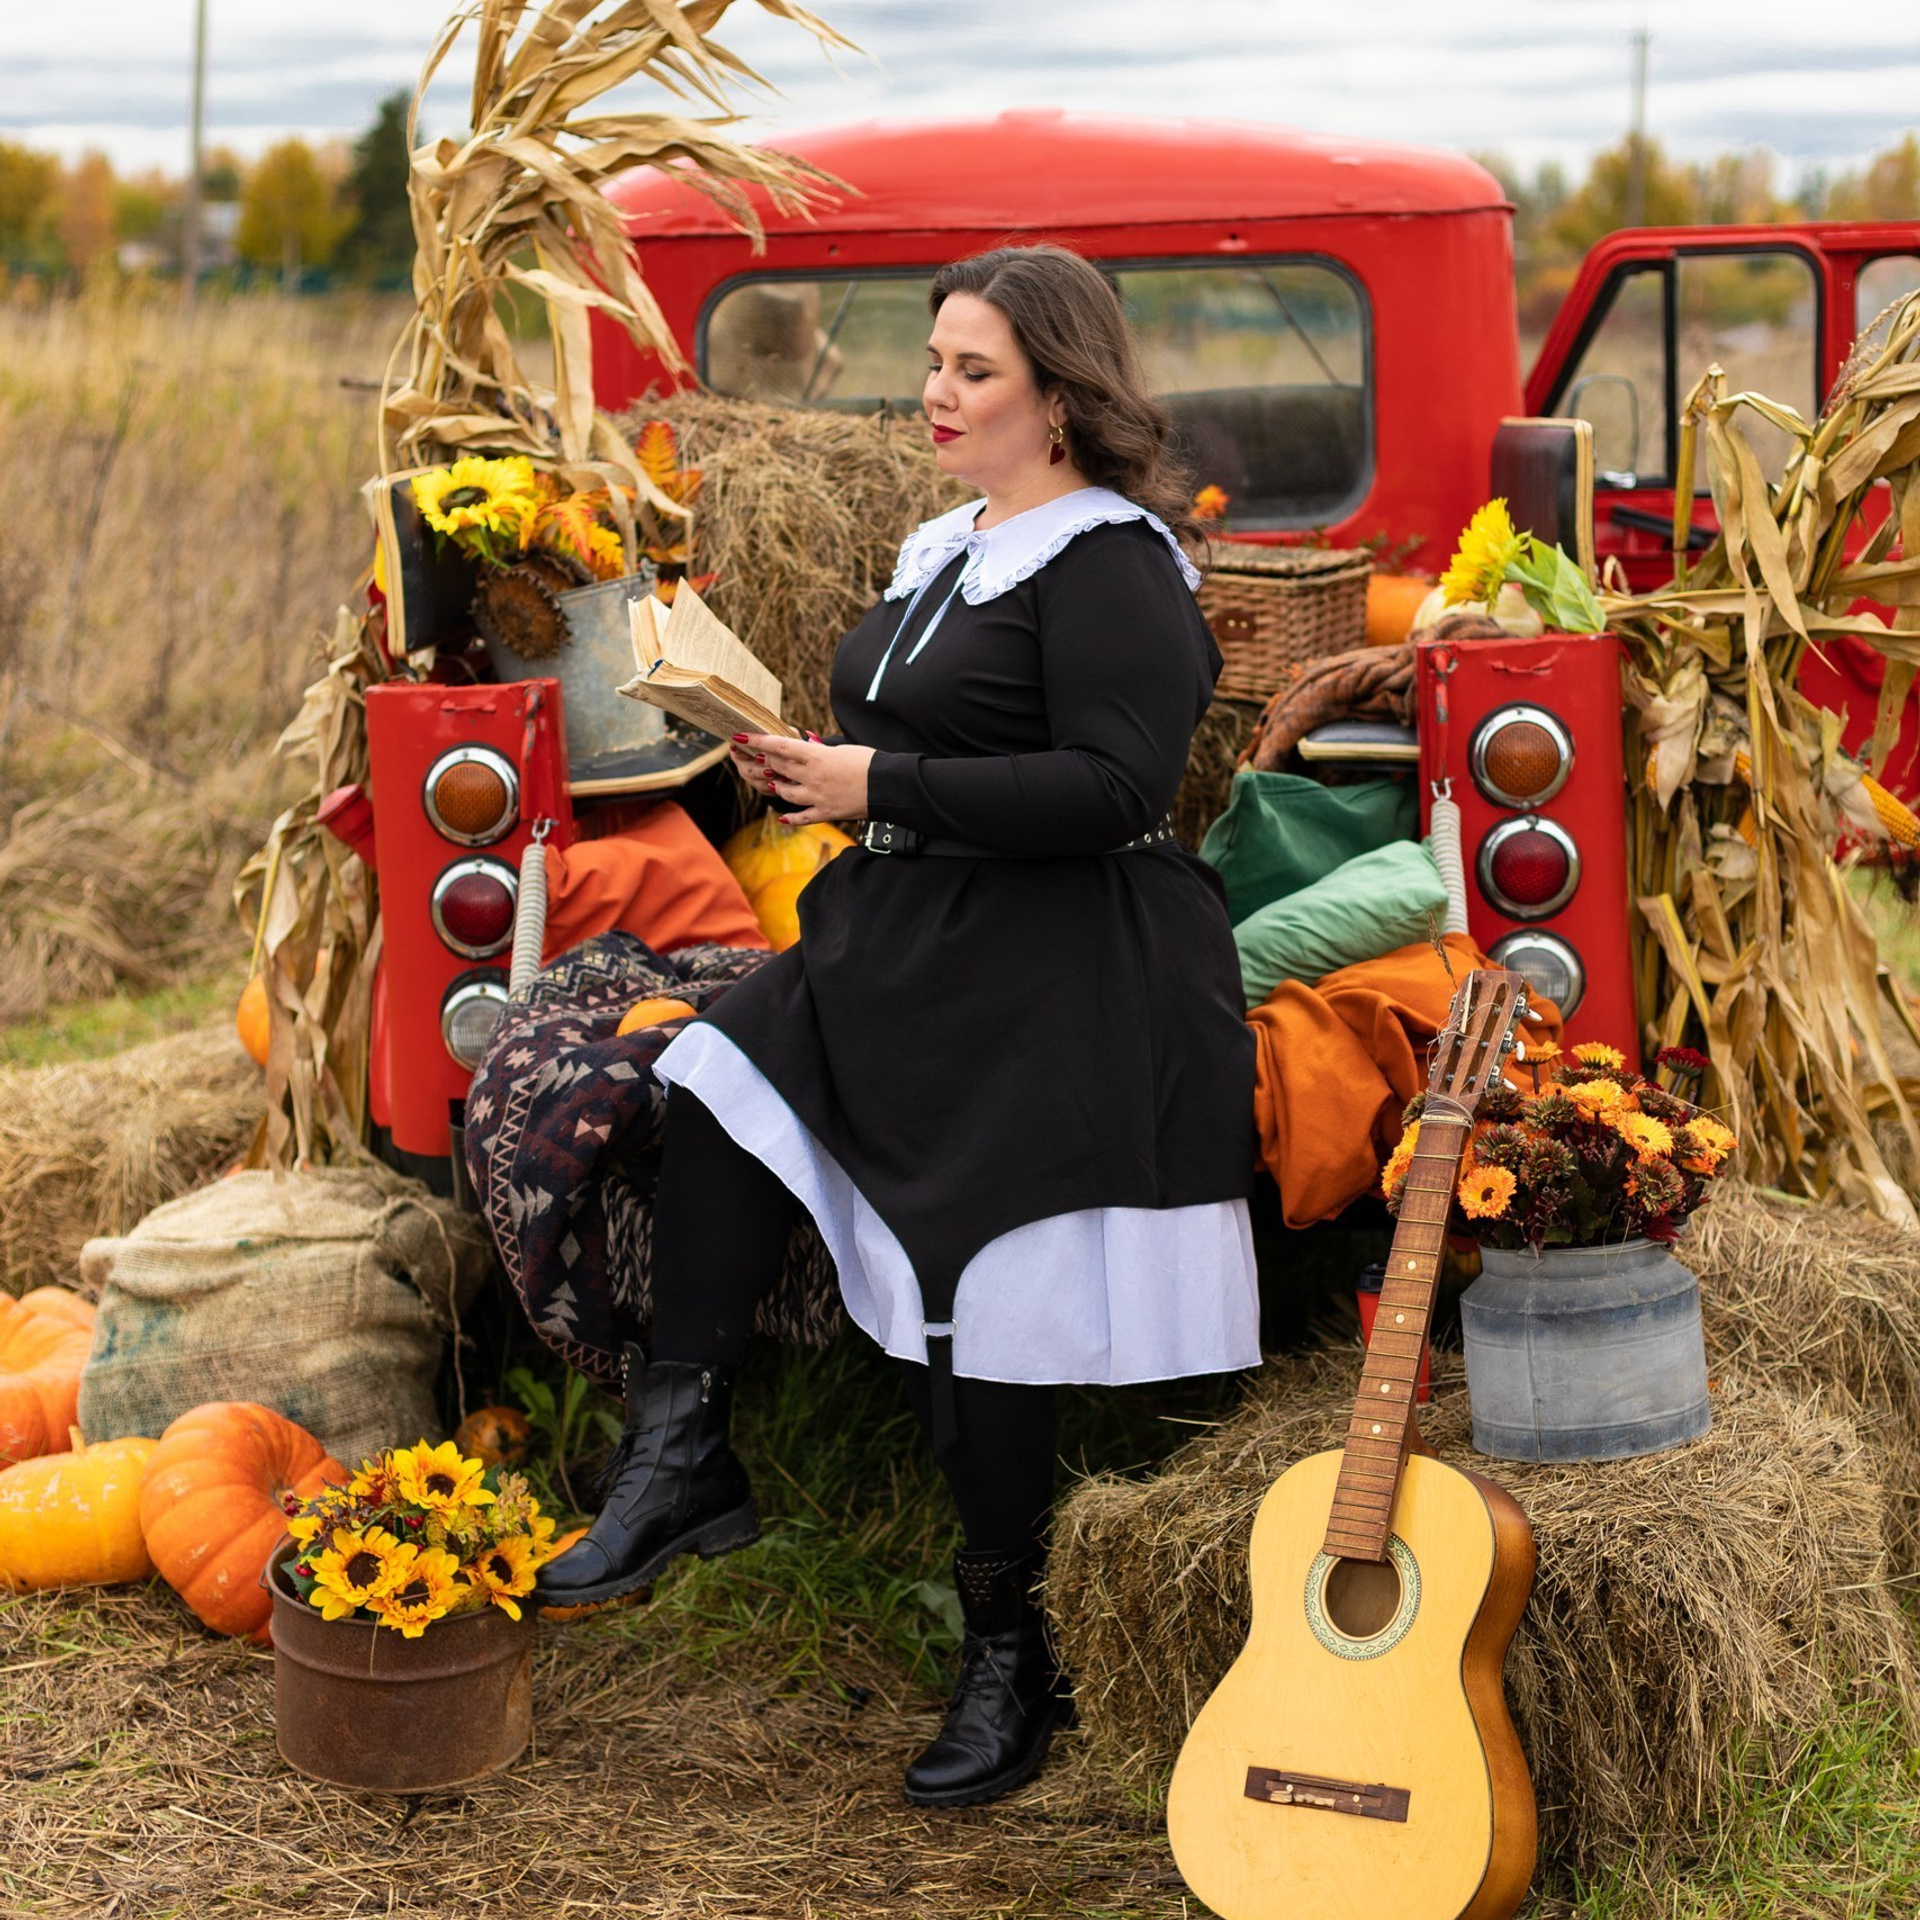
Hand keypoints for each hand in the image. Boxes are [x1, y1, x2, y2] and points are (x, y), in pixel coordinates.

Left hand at [730, 732, 873, 826]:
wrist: (888, 786)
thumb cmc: (869, 762)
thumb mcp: (842, 749)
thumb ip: (819, 750)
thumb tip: (805, 746)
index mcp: (815, 756)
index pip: (779, 746)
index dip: (757, 741)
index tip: (741, 736)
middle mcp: (811, 777)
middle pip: (778, 768)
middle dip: (763, 761)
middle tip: (752, 756)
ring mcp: (816, 797)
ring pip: (785, 792)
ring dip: (775, 786)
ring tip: (770, 783)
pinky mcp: (826, 812)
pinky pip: (802, 817)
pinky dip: (791, 818)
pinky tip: (782, 817)